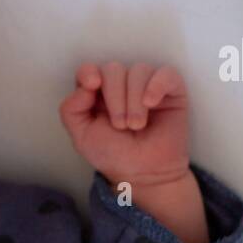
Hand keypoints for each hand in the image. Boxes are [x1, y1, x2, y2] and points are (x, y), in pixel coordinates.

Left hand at [59, 61, 190, 186]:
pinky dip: (157, 85)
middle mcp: (121, 85)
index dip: (88, 72)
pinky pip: (166, 74)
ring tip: (136, 125)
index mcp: (97, 93)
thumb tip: (85, 86)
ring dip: (134, 100)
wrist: (144, 174)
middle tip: (121, 125)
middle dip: (115, 97)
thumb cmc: (113, 154)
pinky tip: (151, 103)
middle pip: (113, 69)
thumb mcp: (81, 136)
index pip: (89, 69)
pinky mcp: (172, 91)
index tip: (92, 85)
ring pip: (139, 71)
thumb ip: (71, 109)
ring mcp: (146, 86)